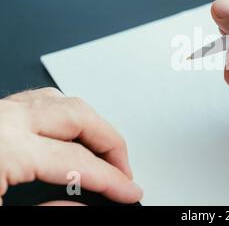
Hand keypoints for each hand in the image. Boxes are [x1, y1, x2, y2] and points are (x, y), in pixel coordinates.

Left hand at [0, 88, 142, 205]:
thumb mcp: (0, 218)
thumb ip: (47, 212)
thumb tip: (84, 206)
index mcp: (6, 147)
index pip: (78, 160)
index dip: (112, 179)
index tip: (129, 191)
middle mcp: (4, 119)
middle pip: (79, 118)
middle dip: (111, 144)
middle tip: (124, 170)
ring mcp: (0, 111)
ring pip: (63, 102)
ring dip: (91, 125)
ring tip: (103, 152)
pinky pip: (41, 100)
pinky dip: (65, 115)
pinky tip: (71, 134)